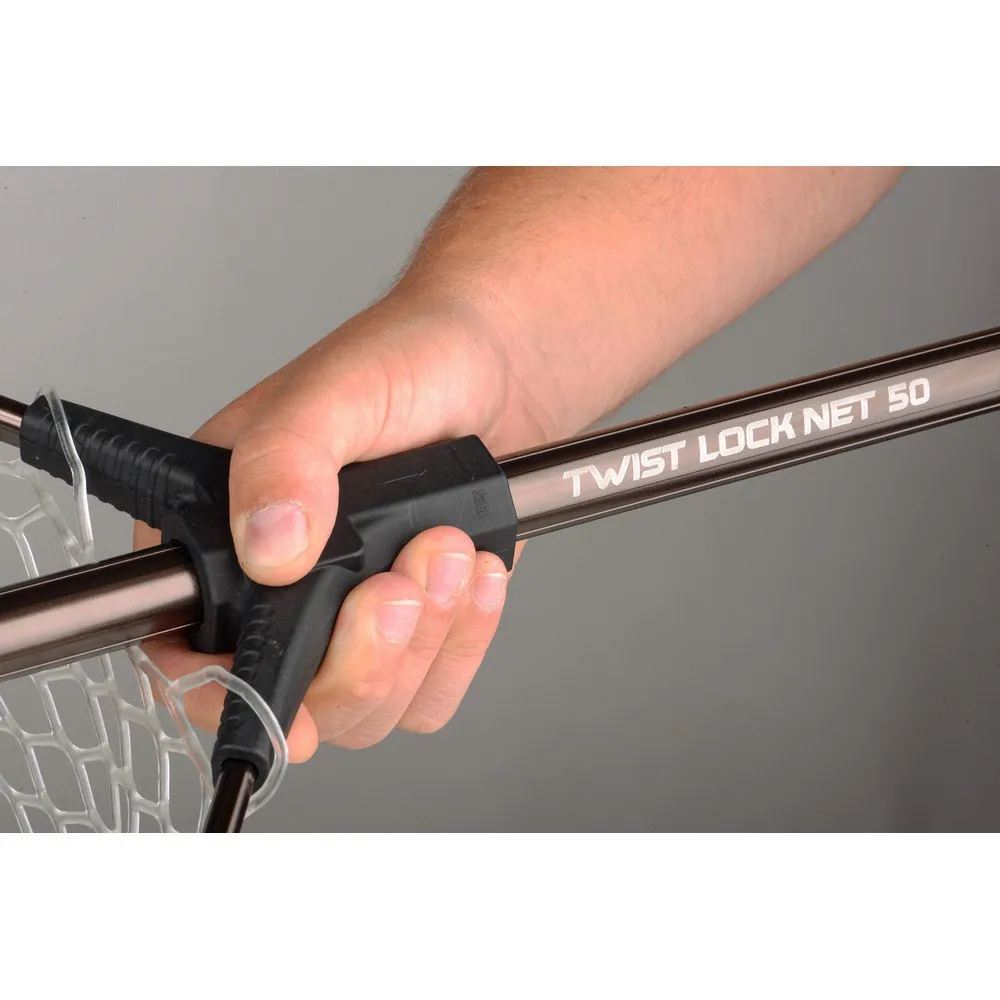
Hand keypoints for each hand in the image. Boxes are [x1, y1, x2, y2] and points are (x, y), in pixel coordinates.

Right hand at [134, 288, 544, 761]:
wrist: (495, 369)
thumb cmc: (407, 361)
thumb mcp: (336, 394)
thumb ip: (286, 460)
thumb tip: (268, 547)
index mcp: (218, 534)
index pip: (183, 648)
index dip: (222, 689)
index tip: (284, 685)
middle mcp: (276, 590)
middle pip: (294, 699)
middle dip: (363, 656)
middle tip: (401, 578)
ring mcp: (347, 619)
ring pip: (370, 707)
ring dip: (424, 641)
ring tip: (448, 549)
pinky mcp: (416, 631)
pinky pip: (433, 692)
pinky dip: (464, 644)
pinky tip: (475, 573)